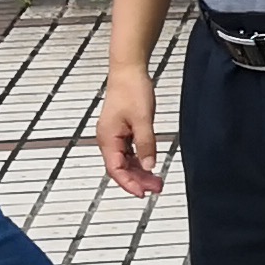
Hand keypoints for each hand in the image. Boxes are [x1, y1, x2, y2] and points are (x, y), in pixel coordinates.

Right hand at [97, 67, 165, 197]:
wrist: (128, 71)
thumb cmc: (131, 90)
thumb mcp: (142, 119)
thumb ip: (146, 144)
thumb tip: (149, 166)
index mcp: (108, 138)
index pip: (115, 169)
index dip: (128, 183)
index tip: (142, 193)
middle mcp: (107, 139)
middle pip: (120, 168)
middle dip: (137, 180)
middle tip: (156, 188)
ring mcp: (113, 135)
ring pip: (124, 161)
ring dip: (139, 171)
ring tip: (156, 181)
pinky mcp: (120, 131)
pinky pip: (127, 152)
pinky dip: (138, 160)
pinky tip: (149, 165)